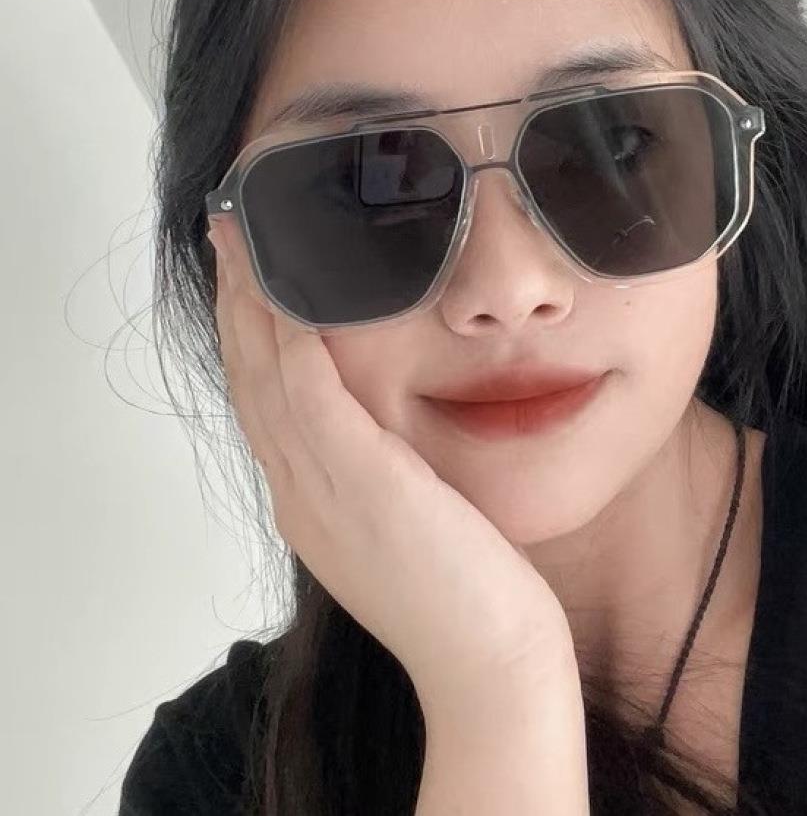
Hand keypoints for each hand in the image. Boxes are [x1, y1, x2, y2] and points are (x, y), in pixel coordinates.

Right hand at [207, 218, 576, 711]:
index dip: (246, 333)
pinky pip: (315, 399)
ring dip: (252, 304)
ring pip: (267, 379)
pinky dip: (295, 344)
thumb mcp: (405, 522)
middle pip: (249, 380)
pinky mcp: (366, 488)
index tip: (243, 275)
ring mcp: (324, 494)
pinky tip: (292, 296)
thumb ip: (380, 475)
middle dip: (234, 303)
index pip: (263, 400)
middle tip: (227, 234)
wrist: (489, 662)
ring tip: (245, 242)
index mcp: (309, 501)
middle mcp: (301, 494)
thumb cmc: (464, 593)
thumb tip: (385, 431)